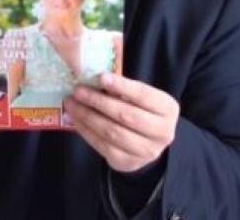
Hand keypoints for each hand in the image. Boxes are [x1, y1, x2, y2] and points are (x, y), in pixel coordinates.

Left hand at [64, 73, 179, 172]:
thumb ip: (121, 89)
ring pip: (112, 132)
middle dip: (98, 101)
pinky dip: (86, 131)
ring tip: (72, 104)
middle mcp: (163, 132)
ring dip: (87, 116)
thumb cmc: (139, 110)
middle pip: (126, 115)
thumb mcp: (138, 97)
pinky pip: (103, 146)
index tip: (101, 77)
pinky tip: (75, 119)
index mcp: (167, 109)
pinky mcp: (128, 162)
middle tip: (78, 91)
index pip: (144, 96)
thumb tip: (93, 80)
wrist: (146, 142)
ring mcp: (147, 151)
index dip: (122, 86)